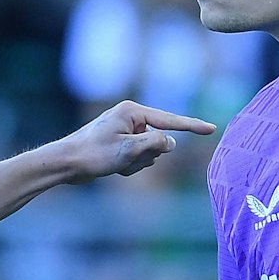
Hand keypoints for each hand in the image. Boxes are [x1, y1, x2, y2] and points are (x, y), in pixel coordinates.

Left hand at [59, 101, 216, 181]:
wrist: (66, 163)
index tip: (212, 129)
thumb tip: (172, 143)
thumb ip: (154, 144)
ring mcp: (126, 131)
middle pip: (159, 141)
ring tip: (115, 163)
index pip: (170, 120)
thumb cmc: (93, 154)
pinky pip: (138, 159)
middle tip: (122, 159)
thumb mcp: (127, 151)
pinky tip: (113, 167)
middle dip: (146, 155)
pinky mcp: (122, 143)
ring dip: (137, 163)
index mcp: (133, 112)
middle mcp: (131, 118)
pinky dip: (130, 167)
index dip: (192, 126)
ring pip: (150, 153)